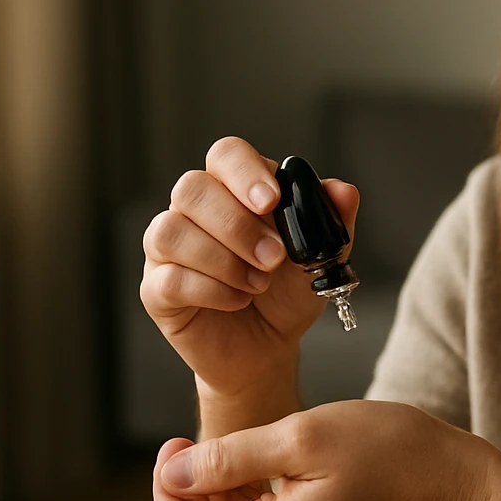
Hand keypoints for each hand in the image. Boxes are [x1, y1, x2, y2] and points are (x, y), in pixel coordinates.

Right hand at [140, 136, 359, 402]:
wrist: (269, 346)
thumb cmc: (287, 293)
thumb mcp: (322, 257)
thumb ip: (332, 221)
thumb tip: (344, 192)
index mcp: (233, 189)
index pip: (226, 154)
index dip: (245, 172)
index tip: (272, 201)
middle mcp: (193, 211)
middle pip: (192, 188)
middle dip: (237, 225)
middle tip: (274, 258)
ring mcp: (168, 248)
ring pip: (171, 231)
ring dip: (223, 260)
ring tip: (258, 284)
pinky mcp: (156, 289)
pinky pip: (169, 278)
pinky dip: (211, 290)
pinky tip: (238, 300)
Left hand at [151, 399, 493, 500]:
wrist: (455, 486)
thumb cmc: (389, 451)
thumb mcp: (301, 436)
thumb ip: (228, 458)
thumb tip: (173, 474)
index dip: (166, 489)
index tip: (178, 441)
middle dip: (192, 489)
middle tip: (206, 436)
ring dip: (220, 495)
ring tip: (244, 447)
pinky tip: (267, 469)